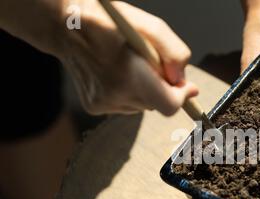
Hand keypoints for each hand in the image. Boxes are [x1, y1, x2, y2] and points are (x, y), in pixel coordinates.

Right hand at [0, 0, 197, 115]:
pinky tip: (116, 74)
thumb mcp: (151, 25)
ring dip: (145, 89)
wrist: (65, 26)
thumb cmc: (110, 22)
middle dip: (161, 87)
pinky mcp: (95, 107)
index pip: (168, 105)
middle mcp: (115, 93)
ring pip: (143, 105)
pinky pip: (127, 105)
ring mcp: (103, 103)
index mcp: (129, 73)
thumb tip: (182, 80)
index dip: (181, 97)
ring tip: (128, 65)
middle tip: (148, 63)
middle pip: (157, 104)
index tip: (186, 86)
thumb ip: (175, 53)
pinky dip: (129, 92)